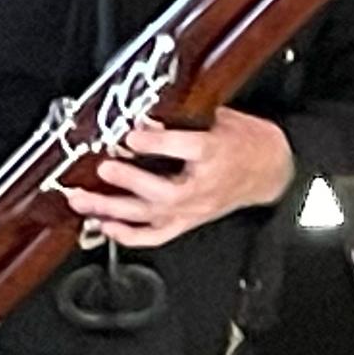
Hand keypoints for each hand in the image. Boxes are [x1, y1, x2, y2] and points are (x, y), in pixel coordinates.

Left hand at [62, 111, 295, 249]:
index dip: (154, 143)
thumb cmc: (246, 143)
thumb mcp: (220, 118)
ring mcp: (193, 209)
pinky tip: (104, 226)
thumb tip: (144, 120)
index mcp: (214, 152)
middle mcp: (202, 187)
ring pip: (150, 217)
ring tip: (83, 201)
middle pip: (163, 192)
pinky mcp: (187, 222)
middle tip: (104, 169)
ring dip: (112, 210)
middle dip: (130, 182)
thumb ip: (182, 119)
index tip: (131, 135)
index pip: (183, 149)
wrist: (270, 170)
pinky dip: (127, 235)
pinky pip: (155, 236)